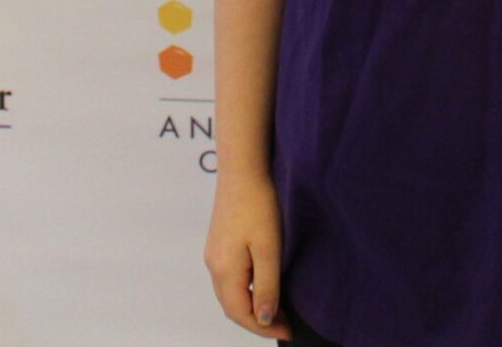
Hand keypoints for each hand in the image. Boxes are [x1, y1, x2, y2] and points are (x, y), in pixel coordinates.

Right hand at [205, 169, 291, 338]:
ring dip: (250, 307)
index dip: (264, 328)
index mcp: (224, 270)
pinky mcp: (218, 244)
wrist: (242, 170)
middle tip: (285, 325)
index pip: (241, 314)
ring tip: (277, 311)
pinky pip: (228, 279)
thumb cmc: (259, 205)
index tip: (288, 332)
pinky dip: (244, 292)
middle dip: (257, 321)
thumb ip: (266, 286)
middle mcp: (213, 266)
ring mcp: (213, 255)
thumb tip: (262, 318)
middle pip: (232, 307)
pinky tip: (261, 287)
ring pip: (229, 294)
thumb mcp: (269, 249)